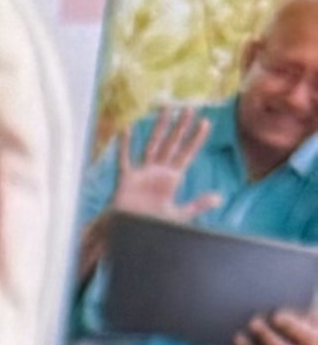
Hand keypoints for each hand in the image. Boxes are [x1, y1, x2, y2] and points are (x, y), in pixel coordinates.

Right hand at [110, 103, 208, 219]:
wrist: (130, 236)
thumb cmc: (152, 226)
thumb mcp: (178, 216)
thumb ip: (197, 205)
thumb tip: (219, 198)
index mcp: (172, 179)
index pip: (187, 154)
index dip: (196, 139)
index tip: (206, 122)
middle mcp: (158, 172)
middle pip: (172, 144)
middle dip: (181, 126)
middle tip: (189, 108)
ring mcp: (142, 173)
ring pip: (152, 145)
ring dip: (159, 127)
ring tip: (165, 109)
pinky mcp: (126, 180)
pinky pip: (125, 160)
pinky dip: (125, 146)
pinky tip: (127, 129)